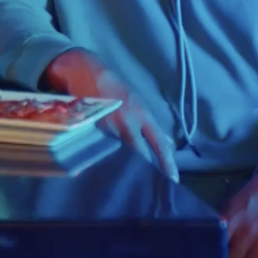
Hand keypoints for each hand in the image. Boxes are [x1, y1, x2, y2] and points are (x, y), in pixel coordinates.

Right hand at [45, 50, 177, 181]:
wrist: (84, 69)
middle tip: (150, 188)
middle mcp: (127, 121)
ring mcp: (107, 125)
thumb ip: (149, 123)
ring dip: (123, 168)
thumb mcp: (137, 101)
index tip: (173, 180)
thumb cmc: (113, 86)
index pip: (159, 143)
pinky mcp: (90, 127)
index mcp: (142, 114)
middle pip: (140, 154)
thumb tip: (166, 141)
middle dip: (145, 171)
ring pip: (119, 154)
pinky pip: (98, 150)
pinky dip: (101, 160)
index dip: (167, 163)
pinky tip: (102, 170)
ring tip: (126, 182)